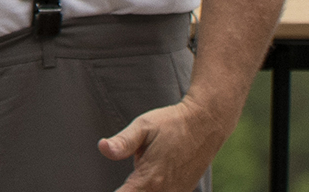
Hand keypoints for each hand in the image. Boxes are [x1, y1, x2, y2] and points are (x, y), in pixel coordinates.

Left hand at [99, 94, 231, 190]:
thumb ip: (122, 142)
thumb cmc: (171, 123)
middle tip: (122, 182)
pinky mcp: (183, 191)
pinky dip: (152, 191)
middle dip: (126, 191)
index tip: (107, 187)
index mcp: (149, 179)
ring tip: (131, 181)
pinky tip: (145, 182)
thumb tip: (102, 147)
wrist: (206, 124)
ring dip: (138, 190)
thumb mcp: (143, 127)